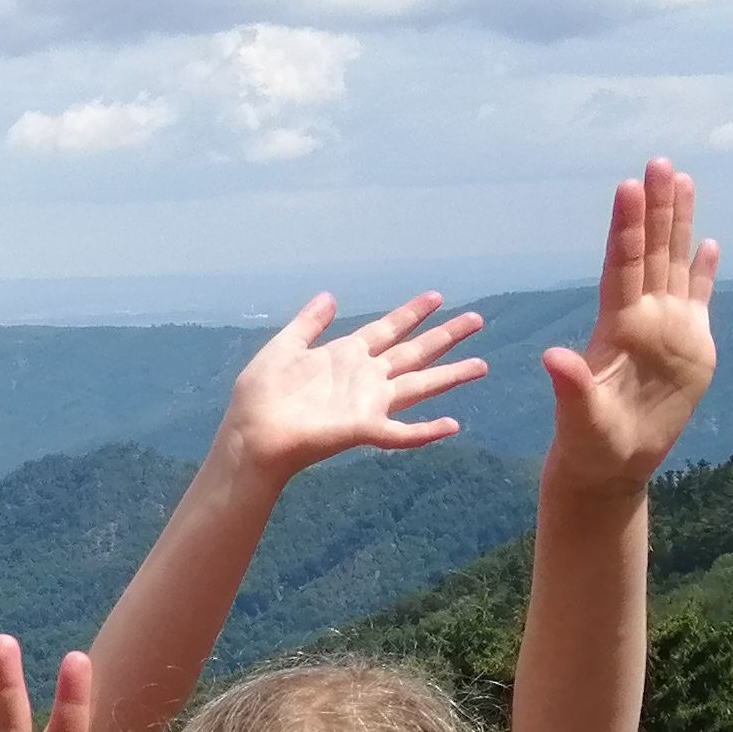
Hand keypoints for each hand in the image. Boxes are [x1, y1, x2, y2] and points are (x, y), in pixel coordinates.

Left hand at [217, 291, 486, 483]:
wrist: (250, 436)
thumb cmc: (261, 397)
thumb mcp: (283, 348)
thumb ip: (308, 324)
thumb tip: (330, 295)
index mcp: (346, 355)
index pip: (388, 329)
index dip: (411, 313)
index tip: (437, 296)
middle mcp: (364, 378)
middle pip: (414, 353)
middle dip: (445, 336)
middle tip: (477, 319)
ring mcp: (367, 404)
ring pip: (419, 386)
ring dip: (450, 376)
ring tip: (482, 365)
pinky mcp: (363, 429)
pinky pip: (402, 433)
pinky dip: (427, 431)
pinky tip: (452, 425)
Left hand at [541, 159, 719, 489]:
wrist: (613, 466)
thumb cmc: (590, 446)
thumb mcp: (580, 419)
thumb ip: (571, 388)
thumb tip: (552, 359)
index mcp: (617, 328)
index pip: (623, 265)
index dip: (627, 226)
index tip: (628, 186)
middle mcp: (643, 318)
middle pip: (651, 252)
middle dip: (656, 207)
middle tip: (658, 161)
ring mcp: (668, 329)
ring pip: (675, 264)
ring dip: (679, 223)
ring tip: (682, 180)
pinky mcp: (691, 347)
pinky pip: (698, 300)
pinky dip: (704, 272)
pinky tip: (709, 243)